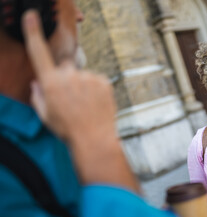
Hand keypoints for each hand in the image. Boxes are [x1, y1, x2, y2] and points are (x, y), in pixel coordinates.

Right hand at [22, 10, 138, 190]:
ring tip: (86, 105)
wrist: (94, 139)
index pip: (39, 53)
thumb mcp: (45, 115)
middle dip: (66, 78)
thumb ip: (38, 96)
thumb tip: (37, 84)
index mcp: (51, 83)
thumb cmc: (68, 129)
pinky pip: (96, 80)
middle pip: (65, 68)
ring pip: (82, 76)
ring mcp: (88, 78)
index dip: (33, 33)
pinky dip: (95, 89)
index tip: (31, 17)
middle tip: (72, 99)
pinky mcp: (103, 81)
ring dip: (83, 86)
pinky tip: (95, 104)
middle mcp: (69, 76)